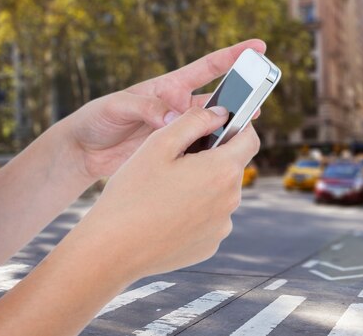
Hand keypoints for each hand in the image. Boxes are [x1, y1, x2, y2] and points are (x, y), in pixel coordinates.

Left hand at [64, 39, 265, 180]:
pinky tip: (223, 155)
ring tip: (250, 128)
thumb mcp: (119, 106)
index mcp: (170, 86)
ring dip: (231, 126)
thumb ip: (148, 109)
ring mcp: (179, 129)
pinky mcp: (174, 150)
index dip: (234, 55)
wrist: (85, 150)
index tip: (258, 47)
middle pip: (219, 97)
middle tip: (261, 97)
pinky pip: (199, 148)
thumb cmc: (98, 118)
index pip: (208, 67)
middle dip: (242, 95)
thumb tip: (175, 119)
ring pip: (213, 125)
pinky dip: (212, 150)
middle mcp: (180, 106)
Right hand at [68, 106, 259, 278]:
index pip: (249, 139)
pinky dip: (195, 212)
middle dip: (212, 158)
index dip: (238, 127)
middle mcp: (231, 200)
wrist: (113, 249)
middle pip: (231, 167)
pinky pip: (209, 219)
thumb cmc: (132, 193)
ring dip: (203, 185)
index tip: (220, 125)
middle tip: (177, 159)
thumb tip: (219, 113)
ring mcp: (222, 226)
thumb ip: (194, 120)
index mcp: (222, 170)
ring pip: (220, 193)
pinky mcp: (210, 245)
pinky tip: (166, 214)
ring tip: (166, 190)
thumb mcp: (159, 144)